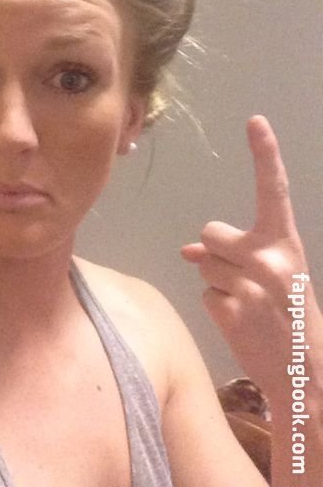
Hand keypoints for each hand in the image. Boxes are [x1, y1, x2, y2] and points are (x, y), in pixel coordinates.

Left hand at [181, 115, 321, 399]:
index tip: (255, 121)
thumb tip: (188, 251)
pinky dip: (217, 308)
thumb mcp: (275, 278)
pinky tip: (242, 324)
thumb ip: (238, 255)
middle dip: (217, 254)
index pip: (274, 190)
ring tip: (249, 306)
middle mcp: (270, 258)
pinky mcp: (231, 310)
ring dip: (218, 283)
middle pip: (211, 233)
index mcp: (286, 244)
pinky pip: (205, 294)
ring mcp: (251, 284)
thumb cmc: (290, 317)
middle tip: (247, 283)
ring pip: (203, 265)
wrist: (307, 375)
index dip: (265, 154)